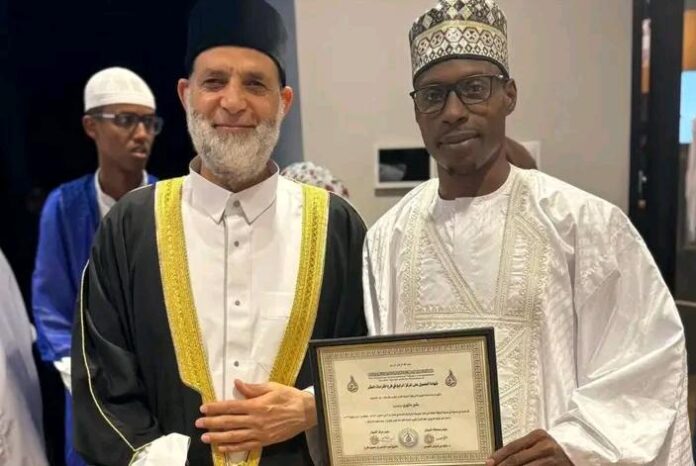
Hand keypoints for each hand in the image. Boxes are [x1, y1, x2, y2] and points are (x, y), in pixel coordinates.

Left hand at [195, 379, 316, 452]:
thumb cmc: (289, 397)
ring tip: (205, 437)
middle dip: (212, 423)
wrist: (306, 413)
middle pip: (229, 422)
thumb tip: (237, 383)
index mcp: (256, 405)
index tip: (204, 408)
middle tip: (198, 423)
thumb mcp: (272, 387)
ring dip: (218, 437)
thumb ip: (253, 388)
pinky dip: (232, 447)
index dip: (216, 408)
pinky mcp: (264, 441)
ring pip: (234, 436)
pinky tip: (222, 447)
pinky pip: (245, 446)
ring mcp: (259, 433)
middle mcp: (255, 420)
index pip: (231, 406)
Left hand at [486, 429, 572, 465]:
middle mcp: (545, 446)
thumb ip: (523, 448)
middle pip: (517, 459)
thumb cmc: (554, 448)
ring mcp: (552, 459)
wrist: (579, 451)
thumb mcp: (538, 443)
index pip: (513, 446)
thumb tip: (500, 458)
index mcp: (538, 435)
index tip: (488, 462)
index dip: (498, 456)